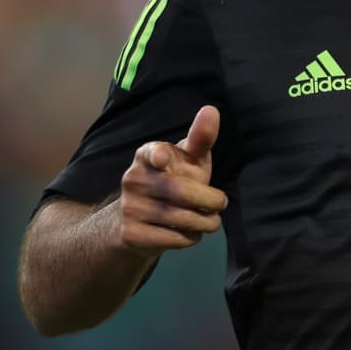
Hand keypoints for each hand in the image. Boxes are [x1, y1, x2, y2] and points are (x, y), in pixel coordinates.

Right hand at [116, 106, 226, 256]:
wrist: (141, 220)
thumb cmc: (176, 179)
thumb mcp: (190, 159)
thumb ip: (201, 138)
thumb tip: (211, 110)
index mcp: (147, 155)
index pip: (151, 152)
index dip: (157, 155)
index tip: (162, 158)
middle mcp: (133, 179)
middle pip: (180, 192)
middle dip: (211, 200)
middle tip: (221, 203)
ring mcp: (129, 207)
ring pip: (180, 218)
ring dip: (205, 222)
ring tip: (210, 220)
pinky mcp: (131, 234)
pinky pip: (172, 239)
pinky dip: (190, 238)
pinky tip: (190, 232)